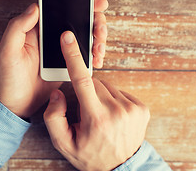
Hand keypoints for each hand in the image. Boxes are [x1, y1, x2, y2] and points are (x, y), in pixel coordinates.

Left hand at [0, 0, 108, 118]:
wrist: (15, 105)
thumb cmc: (7, 78)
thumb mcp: (7, 51)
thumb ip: (17, 27)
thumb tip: (34, 7)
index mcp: (36, 28)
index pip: (59, 7)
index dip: (79, 1)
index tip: (96, 2)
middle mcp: (50, 35)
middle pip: (78, 19)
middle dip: (95, 21)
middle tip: (99, 31)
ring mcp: (61, 50)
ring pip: (85, 36)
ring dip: (97, 38)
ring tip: (99, 49)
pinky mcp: (67, 64)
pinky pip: (84, 55)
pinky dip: (94, 55)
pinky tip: (96, 60)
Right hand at [43, 31, 149, 169]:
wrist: (121, 168)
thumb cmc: (90, 155)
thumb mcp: (63, 143)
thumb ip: (54, 117)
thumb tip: (59, 92)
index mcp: (96, 118)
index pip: (82, 80)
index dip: (74, 57)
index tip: (68, 38)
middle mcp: (117, 110)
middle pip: (94, 82)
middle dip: (86, 91)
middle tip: (86, 111)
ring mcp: (132, 108)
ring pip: (107, 86)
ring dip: (99, 95)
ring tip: (100, 115)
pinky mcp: (142, 107)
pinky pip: (119, 91)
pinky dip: (112, 98)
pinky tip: (111, 114)